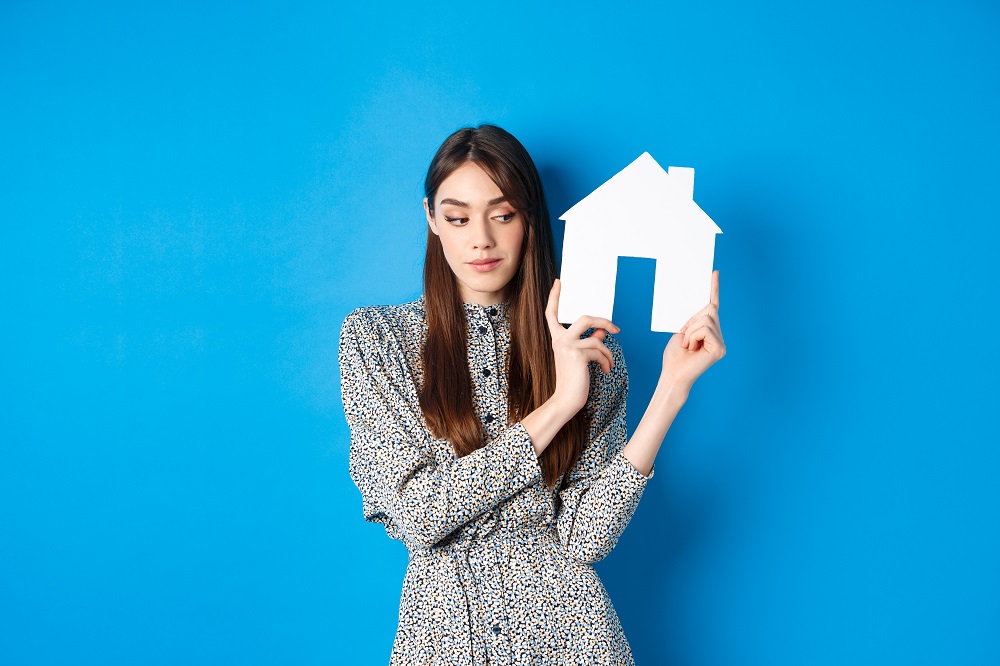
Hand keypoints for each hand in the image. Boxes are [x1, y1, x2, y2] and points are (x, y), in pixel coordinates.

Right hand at [544, 279, 618, 414]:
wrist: (566, 400)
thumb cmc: (574, 380)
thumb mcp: (581, 358)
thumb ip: (589, 341)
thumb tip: (603, 330)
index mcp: (557, 338)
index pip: (552, 314)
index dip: (554, 297)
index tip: (558, 282)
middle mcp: (560, 339)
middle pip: (585, 318)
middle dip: (604, 321)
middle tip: (616, 329)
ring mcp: (567, 345)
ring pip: (597, 338)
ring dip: (608, 353)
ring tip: (609, 365)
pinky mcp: (577, 354)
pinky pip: (599, 351)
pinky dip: (606, 361)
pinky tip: (605, 371)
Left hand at [662, 270, 725, 390]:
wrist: (673, 374)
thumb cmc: (675, 356)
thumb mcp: (681, 331)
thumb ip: (692, 319)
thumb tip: (702, 305)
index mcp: (709, 331)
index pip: (712, 306)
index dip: (713, 289)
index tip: (713, 272)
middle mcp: (718, 335)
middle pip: (709, 309)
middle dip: (692, 320)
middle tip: (684, 338)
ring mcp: (720, 342)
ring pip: (706, 318)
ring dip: (690, 331)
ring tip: (687, 346)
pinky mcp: (719, 348)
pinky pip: (705, 329)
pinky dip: (693, 336)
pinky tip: (692, 349)